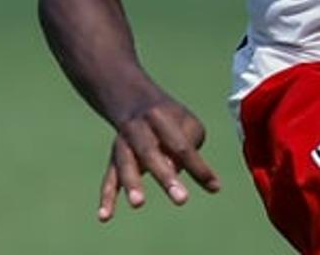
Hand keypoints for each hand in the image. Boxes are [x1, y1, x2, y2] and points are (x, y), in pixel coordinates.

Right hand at [98, 96, 219, 221]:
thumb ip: (186, 144)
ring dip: (132, 183)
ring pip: (126, 164)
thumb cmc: (170, 120)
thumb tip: (174, 171)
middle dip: (166, 177)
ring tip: (138, 203)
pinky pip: (109, 180)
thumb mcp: (186, 122)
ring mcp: (123, 144)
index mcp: (161, 117)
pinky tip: (105, 217)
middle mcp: (138, 129)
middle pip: (151, 152)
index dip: (198, 166)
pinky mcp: (113, 160)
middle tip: (182, 199)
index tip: (214, 186)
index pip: (182, 145)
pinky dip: (107, 198)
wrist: (135, 103)